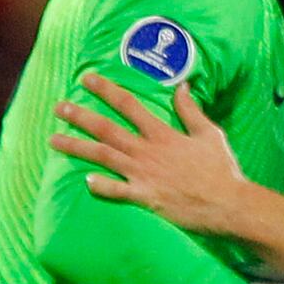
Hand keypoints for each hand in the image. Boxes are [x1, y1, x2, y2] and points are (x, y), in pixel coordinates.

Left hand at [57, 75, 263, 237]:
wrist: (229, 204)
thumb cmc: (222, 170)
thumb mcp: (210, 134)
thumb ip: (191, 110)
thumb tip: (182, 86)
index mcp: (163, 135)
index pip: (129, 105)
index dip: (106, 90)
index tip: (87, 79)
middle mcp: (148, 152)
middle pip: (107, 129)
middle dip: (80, 116)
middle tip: (59, 107)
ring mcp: (143, 175)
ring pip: (102, 156)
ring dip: (76, 146)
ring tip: (53, 140)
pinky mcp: (145, 197)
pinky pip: (116, 191)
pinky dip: (100, 186)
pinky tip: (84, 180)